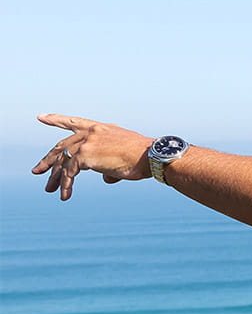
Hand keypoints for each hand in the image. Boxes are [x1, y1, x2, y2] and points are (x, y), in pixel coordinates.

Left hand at [32, 114, 153, 200]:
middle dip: (49, 160)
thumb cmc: (144, 158)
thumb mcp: (123, 158)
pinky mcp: (86, 156)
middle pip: (63, 146)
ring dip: (56, 177)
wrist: (152, 156)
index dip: (56, 120)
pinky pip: (69, 173)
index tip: (41, 117)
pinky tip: (65, 196)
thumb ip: (109, 166)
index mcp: (101, 129)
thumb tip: (106, 179)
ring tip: (50, 189)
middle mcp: (91, 133)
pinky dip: (66, 185)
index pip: (74, 122)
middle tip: (38, 171)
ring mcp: (87, 143)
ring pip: (63, 161)